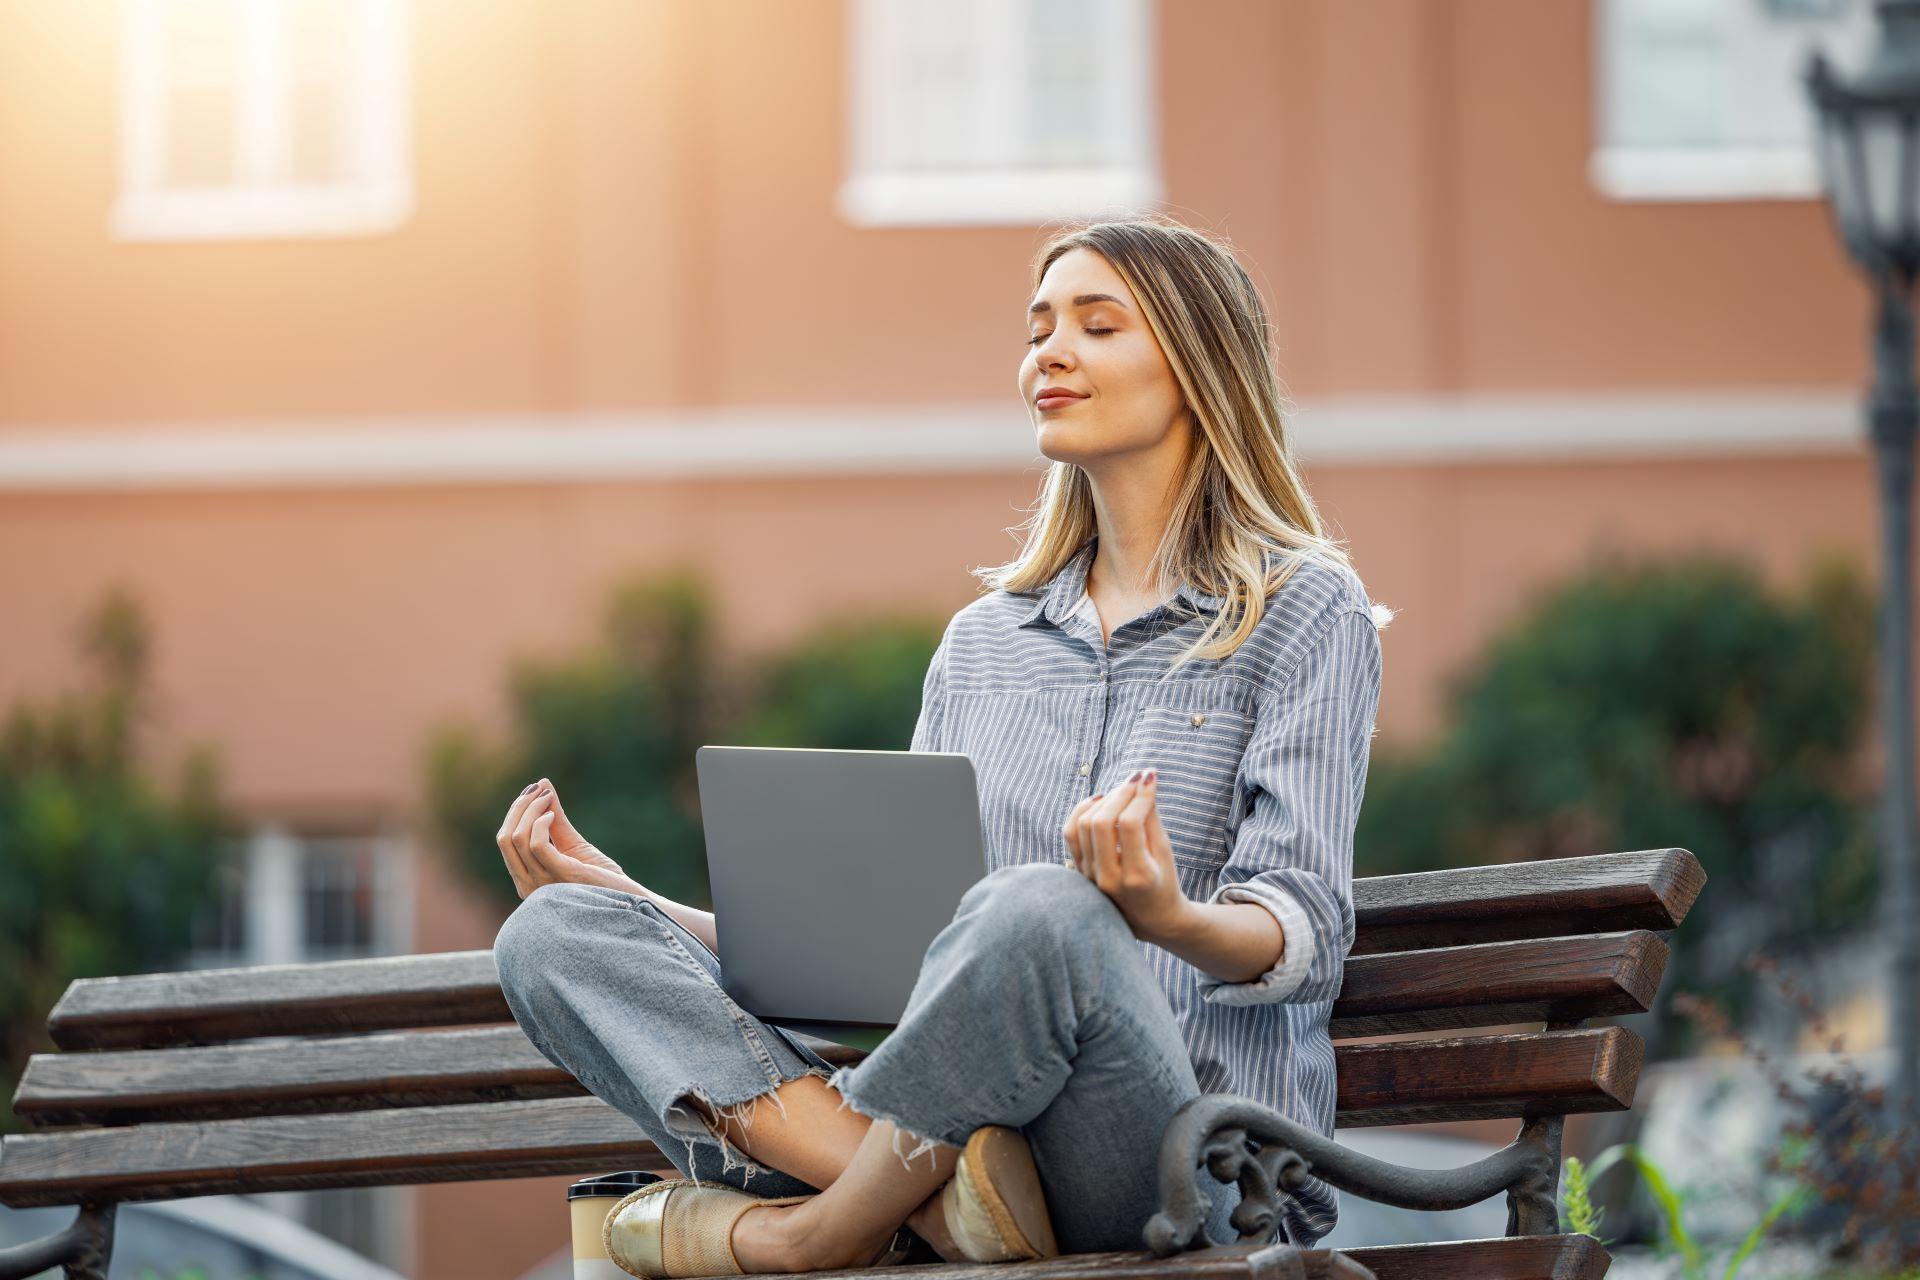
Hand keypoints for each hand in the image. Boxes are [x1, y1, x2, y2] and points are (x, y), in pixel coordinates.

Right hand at [495, 778, 633, 900]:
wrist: (627, 901)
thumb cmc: (601, 878)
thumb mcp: (572, 844)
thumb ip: (555, 819)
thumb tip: (542, 784)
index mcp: (526, 880)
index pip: (505, 842)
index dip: (515, 813)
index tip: (533, 791)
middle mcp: (528, 885)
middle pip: (506, 839)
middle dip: (519, 808)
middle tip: (538, 788)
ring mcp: (543, 883)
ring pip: (518, 839)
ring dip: (532, 809)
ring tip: (548, 797)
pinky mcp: (563, 875)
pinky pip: (538, 845)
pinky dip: (541, 823)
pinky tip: (552, 814)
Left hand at [1061, 768, 1190, 941]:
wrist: (1150, 917)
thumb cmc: (1163, 880)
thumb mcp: (1164, 851)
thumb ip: (1151, 817)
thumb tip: (1142, 780)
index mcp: (1137, 876)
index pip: (1129, 824)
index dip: (1139, 795)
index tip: (1150, 777)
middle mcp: (1108, 878)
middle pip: (1101, 822)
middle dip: (1119, 793)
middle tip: (1136, 779)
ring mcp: (1090, 876)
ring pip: (1082, 825)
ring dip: (1102, 800)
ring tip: (1122, 790)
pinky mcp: (1079, 870)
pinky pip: (1071, 833)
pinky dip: (1082, 811)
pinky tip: (1100, 802)